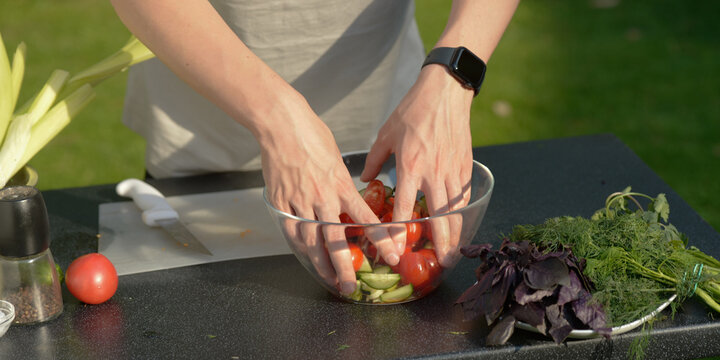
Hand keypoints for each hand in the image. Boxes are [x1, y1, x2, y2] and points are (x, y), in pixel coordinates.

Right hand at [260, 94, 398, 295]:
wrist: (281, 124)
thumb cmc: (311, 133)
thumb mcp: (337, 157)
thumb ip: (343, 180)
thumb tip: (348, 195)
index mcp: (341, 185)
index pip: (365, 219)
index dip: (380, 240)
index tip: (392, 254)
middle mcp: (321, 198)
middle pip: (334, 241)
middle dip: (345, 267)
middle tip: (351, 286)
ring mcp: (299, 201)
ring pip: (311, 242)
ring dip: (321, 264)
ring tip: (329, 279)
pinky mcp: (281, 201)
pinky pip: (291, 230)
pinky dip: (299, 247)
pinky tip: (306, 257)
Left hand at [361, 65, 473, 266]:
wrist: (445, 92)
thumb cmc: (412, 111)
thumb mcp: (386, 134)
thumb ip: (374, 160)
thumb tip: (364, 179)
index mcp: (410, 165)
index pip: (406, 206)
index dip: (401, 231)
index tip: (397, 249)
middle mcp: (434, 172)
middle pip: (439, 216)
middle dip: (440, 243)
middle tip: (439, 263)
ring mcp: (453, 170)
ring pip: (456, 210)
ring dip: (455, 234)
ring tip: (452, 253)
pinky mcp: (466, 166)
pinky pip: (463, 196)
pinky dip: (462, 213)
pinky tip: (459, 225)